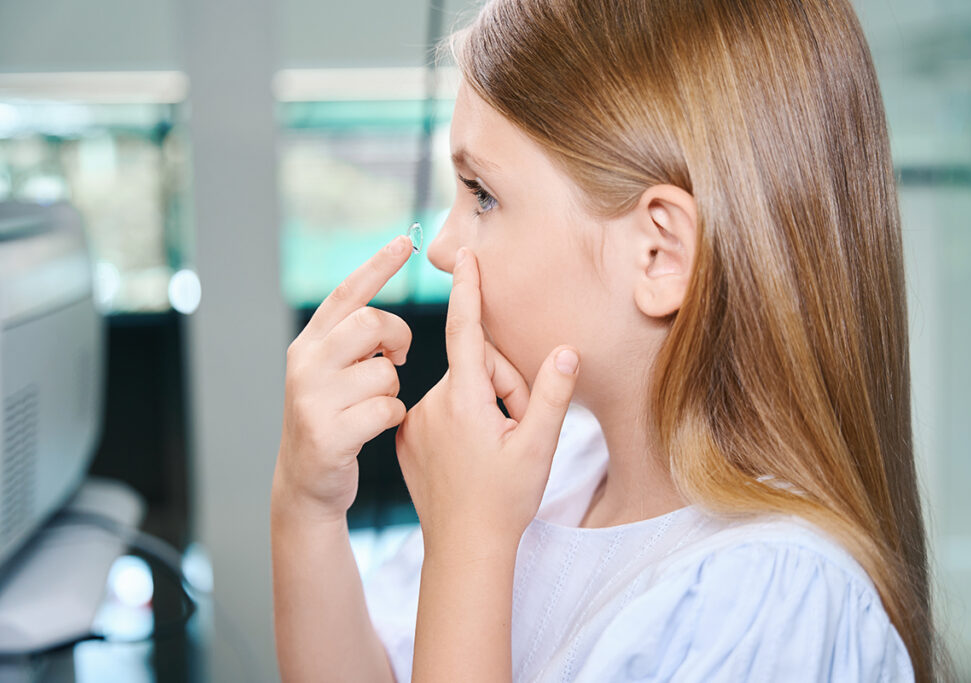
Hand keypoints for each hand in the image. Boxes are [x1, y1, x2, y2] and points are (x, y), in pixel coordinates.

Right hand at [274, 235, 412, 521]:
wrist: (306, 481)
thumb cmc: (333, 418)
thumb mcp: (330, 373)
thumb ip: (349, 343)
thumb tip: (385, 319)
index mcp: (308, 343)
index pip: (347, 293)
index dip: (378, 265)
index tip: (405, 242)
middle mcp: (304, 364)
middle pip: (372, 322)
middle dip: (399, 337)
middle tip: (400, 356)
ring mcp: (312, 399)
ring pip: (386, 372)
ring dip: (393, 390)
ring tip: (375, 404)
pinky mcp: (328, 433)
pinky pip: (388, 410)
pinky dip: (393, 418)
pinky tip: (375, 428)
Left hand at [395, 247, 579, 555]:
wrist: (463, 549)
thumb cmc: (505, 500)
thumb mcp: (539, 447)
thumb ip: (552, 394)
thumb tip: (564, 350)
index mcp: (464, 400)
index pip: (465, 331)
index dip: (468, 292)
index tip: (464, 256)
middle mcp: (432, 404)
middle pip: (476, 367)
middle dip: (503, 386)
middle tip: (519, 427)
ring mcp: (415, 422)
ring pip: (460, 390)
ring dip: (484, 405)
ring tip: (496, 448)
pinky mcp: (405, 438)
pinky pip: (441, 410)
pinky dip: (461, 420)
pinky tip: (471, 456)